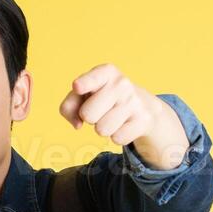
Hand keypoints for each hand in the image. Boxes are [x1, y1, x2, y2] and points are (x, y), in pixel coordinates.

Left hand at [58, 64, 187, 168]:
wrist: (142, 106)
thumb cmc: (103, 98)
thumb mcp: (84, 95)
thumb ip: (69, 106)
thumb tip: (77, 124)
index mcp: (105, 72)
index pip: (93, 78)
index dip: (83, 84)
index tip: (77, 87)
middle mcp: (121, 83)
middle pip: (87, 115)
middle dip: (89, 118)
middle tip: (100, 110)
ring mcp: (133, 101)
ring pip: (102, 130)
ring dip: (103, 128)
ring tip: (112, 117)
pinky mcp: (143, 120)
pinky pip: (117, 138)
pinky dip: (116, 136)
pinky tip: (124, 124)